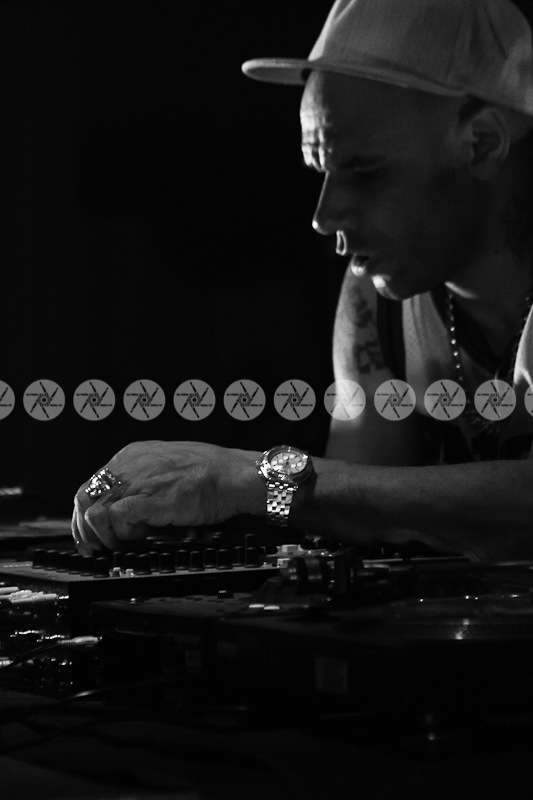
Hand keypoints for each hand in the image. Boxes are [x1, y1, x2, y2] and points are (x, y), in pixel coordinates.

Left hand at [72, 440, 263, 552]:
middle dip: (86, 528)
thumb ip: (142, 482)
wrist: (233, 476)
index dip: (85, 514)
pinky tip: (142, 535)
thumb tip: (126, 509)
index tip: (89, 534)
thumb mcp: (166, 468)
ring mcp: (138, 481)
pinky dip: (124, 533)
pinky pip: (118, 517)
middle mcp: (129, 465)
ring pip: (96, 510)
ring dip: (106, 534)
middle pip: (84, 497)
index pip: (91, 485)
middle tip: (96, 547)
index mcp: (131, 455)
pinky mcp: (150, 498)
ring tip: (125, 542)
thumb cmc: (209, 475)